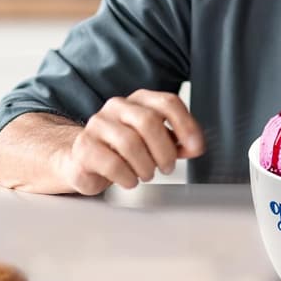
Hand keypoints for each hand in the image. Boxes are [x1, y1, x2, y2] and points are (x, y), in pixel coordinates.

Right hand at [58, 90, 204, 194]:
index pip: (168, 102)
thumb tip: (196, 146)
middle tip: (168, 167)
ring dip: (146, 166)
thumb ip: (178, 142)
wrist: (84, 160)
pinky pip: (112, 163)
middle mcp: (117, 107)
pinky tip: (130, 180)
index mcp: (140, 100)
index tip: (195, 146)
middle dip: (165, 150)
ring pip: (130, 142)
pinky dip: (127, 177)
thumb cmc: (123, 150)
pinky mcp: (84, 147)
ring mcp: (97, 124)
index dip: (186, 125)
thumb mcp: (155, 142)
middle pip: (149, 121)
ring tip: (147, 174)